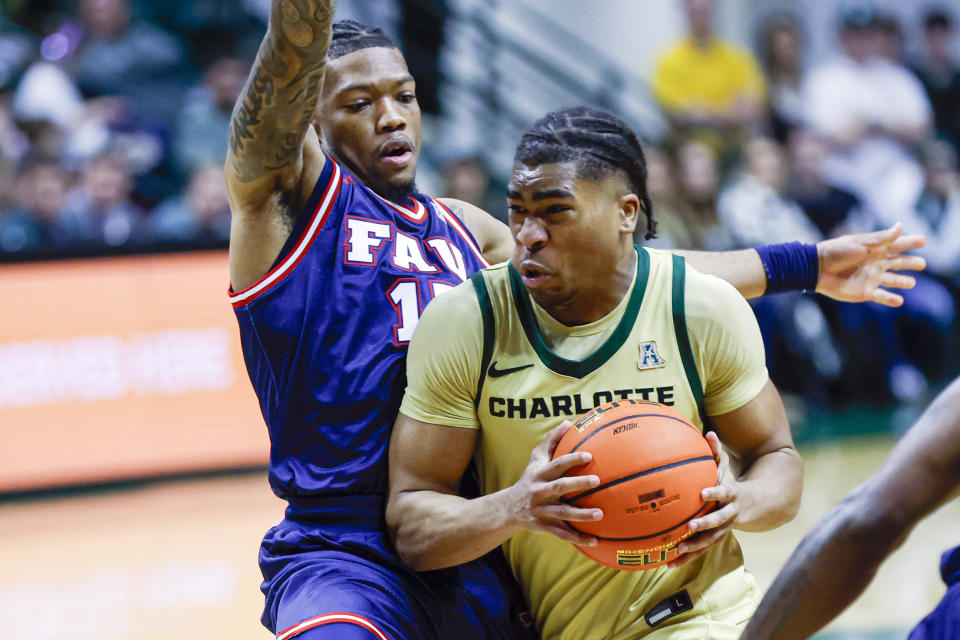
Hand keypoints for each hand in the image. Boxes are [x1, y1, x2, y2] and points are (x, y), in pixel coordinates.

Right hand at [505, 421, 602, 545]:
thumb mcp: (536, 459)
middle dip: (578, 484)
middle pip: (559, 487)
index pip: (556, 465)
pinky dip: (578, 538)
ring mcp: (542, 510)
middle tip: (597, 481)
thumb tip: (568, 422)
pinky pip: (563, 533)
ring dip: (581, 515)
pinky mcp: (545, 526)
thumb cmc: (530, 478)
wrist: (509, 508)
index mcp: (539, 474)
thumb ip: (551, 441)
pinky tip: (596, 540)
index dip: (572, 460)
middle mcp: (540, 492)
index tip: (589, 455)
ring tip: (600, 514)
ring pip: (562, 513)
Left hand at [669, 432, 738, 567]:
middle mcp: (729, 514)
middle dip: (705, 525)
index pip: (724, 493)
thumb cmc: (731, 483)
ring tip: (678, 551)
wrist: (755, 506)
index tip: (702, 493)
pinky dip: (686, 558)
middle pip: (718, 522)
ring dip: (695, 546)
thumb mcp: (726, 467)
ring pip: (710, 540)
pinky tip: (668, 564)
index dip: (715, 493)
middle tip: (690, 526)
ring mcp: (723, 530)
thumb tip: (709, 432)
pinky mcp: (715, 539)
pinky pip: (700, 550)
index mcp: (731, 495)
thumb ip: (716, 451)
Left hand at [816, 223, 925, 306]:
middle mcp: (876, 264)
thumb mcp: (861, 243)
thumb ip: (883, 238)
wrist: (817, 269)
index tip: (924, 240)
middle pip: (898, 264)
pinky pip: (881, 296)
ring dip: (902, 282)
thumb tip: (901, 226)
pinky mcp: (865, 292)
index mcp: (876, 250)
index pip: (898, 245)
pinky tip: (900, 300)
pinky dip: (891, 299)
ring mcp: (871, 278)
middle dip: (911, 263)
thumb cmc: (838, 252)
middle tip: (922, 263)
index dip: (911, 242)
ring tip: (912, 283)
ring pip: (892, 280)